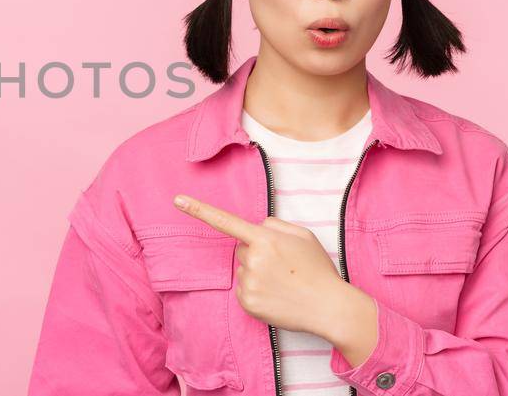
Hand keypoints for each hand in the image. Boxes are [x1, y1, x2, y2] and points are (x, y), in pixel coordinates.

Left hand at [172, 193, 373, 343]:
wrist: (329, 308)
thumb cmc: (317, 269)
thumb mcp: (303, 235)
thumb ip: (275, 225)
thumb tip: (256, 228)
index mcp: (265, 239)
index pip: (225, 221)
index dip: (199, 210)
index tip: (177, 200)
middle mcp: (252, 260)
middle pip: (242, 249)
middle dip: (258, 253)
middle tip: (284, 266)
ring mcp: (248, 283)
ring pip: (243, 270)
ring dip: (258, 273)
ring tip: (284, 282)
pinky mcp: (247, 303)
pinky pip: (243, 290)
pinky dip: (257, 291)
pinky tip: (277, 296)